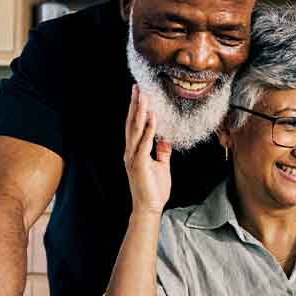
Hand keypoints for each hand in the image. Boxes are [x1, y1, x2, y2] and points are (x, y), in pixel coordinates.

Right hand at [123, 84, 171, 213]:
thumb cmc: (154, 189)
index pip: (134, 126)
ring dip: (140, 112)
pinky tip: (152, 117)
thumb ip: (162, 151)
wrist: (149, 208)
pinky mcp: (139, 164)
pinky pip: (144, 143)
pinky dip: (148, 129)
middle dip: (135, 105)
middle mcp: (130, 151)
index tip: (139, 94)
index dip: (136, 109)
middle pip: (131, 123)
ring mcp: (133, 157)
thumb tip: (165, 138)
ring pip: (135, 130)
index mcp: (135, 151)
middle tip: (137, 87)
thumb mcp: (161, 165)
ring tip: (144, 96)